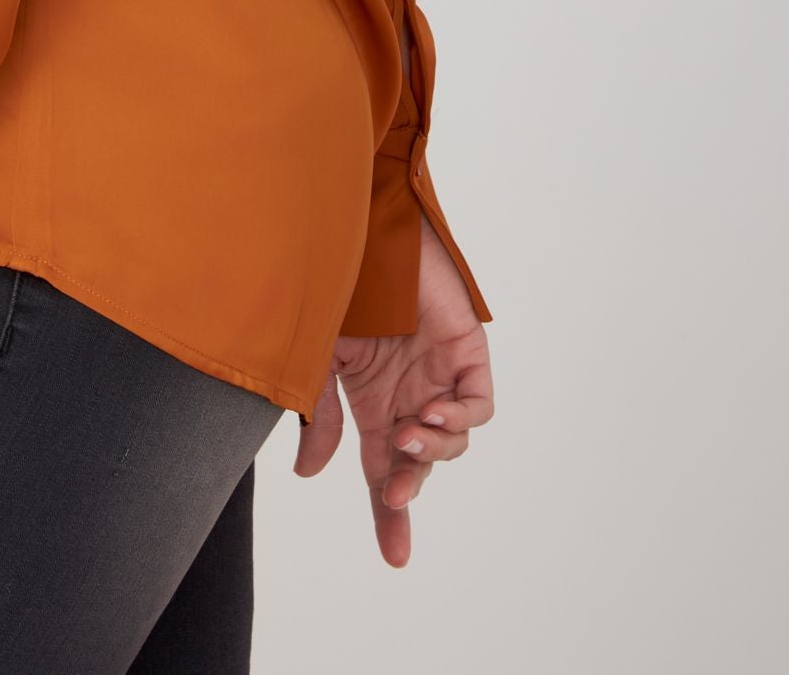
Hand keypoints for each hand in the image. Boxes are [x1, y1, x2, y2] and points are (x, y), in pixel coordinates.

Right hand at [291, 217, 493, 566]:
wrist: (361, 230)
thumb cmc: (337, 287)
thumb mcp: (317, 360)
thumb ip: (319, 417)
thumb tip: (310, 475)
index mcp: (374, 403)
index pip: (384, 472)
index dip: (389, 515)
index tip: (395, 558)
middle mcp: (408, 395)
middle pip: (418, 465)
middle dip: (409, 490)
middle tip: (397, 498)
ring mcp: (439, 374)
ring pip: (452, 439)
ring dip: (431, 447)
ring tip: (408, 431)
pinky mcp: (466, 352)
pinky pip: (478, 404)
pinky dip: (458, 415)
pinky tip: (430, 408)